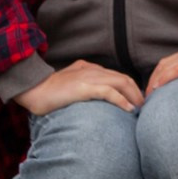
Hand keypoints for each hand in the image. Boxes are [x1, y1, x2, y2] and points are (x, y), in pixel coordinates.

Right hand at [13, 60, 142, 115]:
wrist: (31, 89)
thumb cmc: (49, 90)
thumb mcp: (70, 82)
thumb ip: (84, 83)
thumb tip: (99, 94)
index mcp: (90, 69)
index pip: (118, 76)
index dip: (131, 88)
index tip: (138, 101)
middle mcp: (92, 70)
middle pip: (124, 79)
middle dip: (138, 93)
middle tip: (146, 107)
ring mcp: (88, 78)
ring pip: (120, 83)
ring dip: (134, 96)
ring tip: (141, 109)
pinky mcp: (83, 88)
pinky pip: (108, 92)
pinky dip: (121, 100)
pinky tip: (128, 109)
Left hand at [148, 44, 177, 93]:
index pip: (170, 63)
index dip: (158, 76)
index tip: (153, 90)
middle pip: (164, 64)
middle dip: (153, 79)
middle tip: (147, 96)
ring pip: (167, 67)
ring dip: (155, 81)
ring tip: (150, 96)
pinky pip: (176, 70)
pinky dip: (164, 79)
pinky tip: (158, 88)